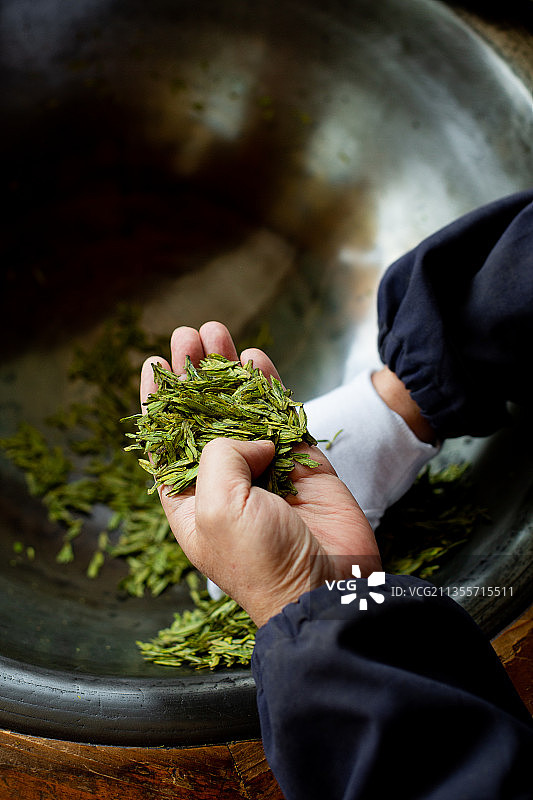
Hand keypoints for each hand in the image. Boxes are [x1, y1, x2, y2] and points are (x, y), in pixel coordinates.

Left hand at [140, 321, 380, 626]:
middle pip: (203, 415)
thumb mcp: (217, 506)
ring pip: (242, 408)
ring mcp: (264, 469)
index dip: (158, 402)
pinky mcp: (302, 463)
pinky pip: (282, 416)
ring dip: (228, 370)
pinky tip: (256, 359)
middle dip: (194, 374)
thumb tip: (253, 437)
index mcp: (189, 500)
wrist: (326, 588)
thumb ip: (221, 455)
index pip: (166, 441)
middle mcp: (224, 480)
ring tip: (216, 332)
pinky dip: (270, 387)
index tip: (154, 365)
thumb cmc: (260, 559)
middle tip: (189, 336)